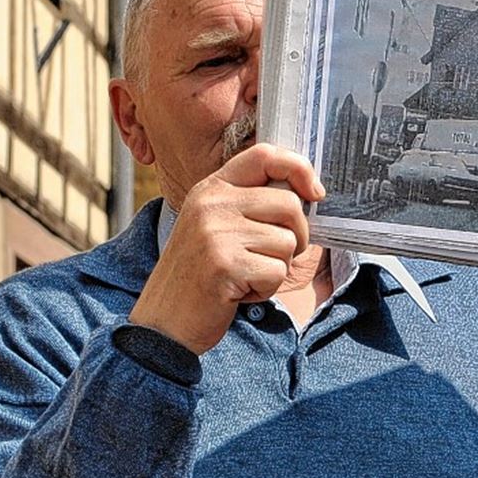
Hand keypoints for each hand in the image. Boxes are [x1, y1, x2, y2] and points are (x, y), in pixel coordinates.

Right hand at [129, 143, 324, 354]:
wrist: (163, 322)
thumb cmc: (200, 273)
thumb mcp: (215, 223)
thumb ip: (250, 202)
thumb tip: (308, 191)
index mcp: (212, 188)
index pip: (264, 155)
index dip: (299, 168)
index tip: (315, 193)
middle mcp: (212, 203)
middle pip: (289, 203)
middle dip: (296, 235)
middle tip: (270, 256)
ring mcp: (216, 232)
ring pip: (288, 241)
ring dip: (277, 267)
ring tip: (245, 275)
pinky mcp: (225, 265)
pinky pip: (277, 272)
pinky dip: (267, 289)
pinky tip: (239, 292)